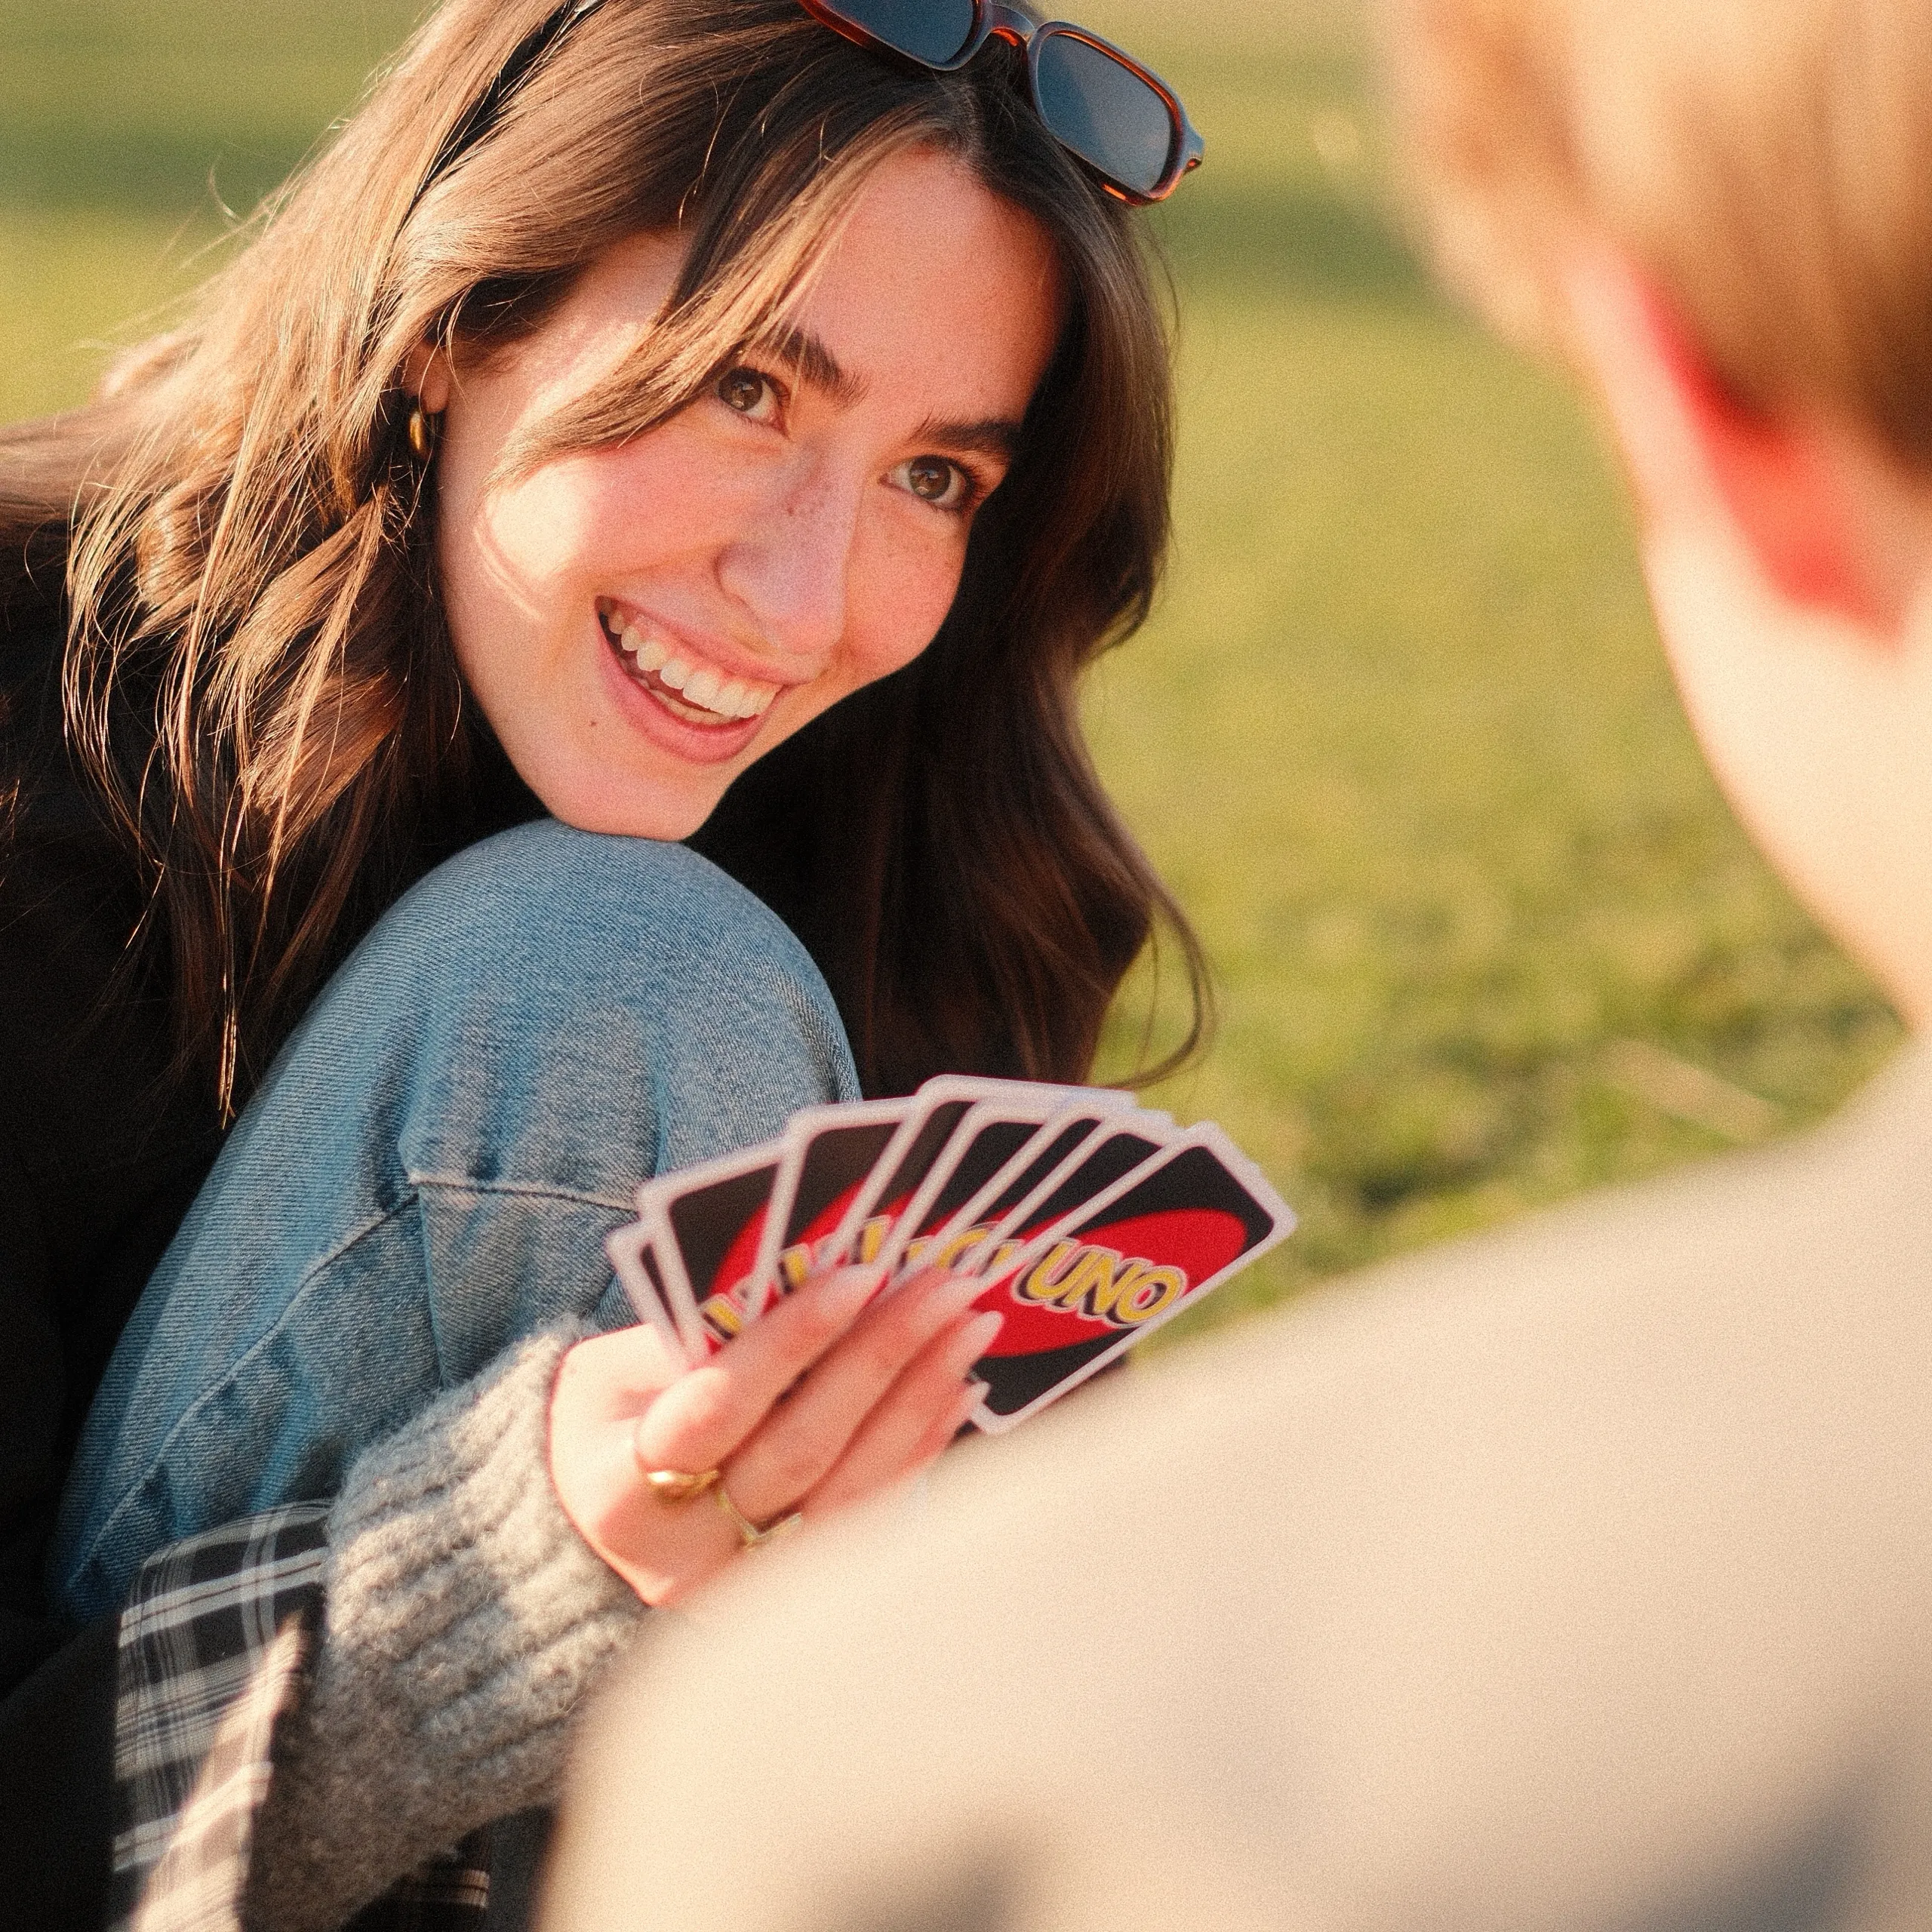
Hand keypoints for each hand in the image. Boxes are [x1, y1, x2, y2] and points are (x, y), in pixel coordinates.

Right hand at [548, 1265, 998, 1605]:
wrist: (594, 1519)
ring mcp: (743, 1585)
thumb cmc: (611, 1417)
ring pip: (850, 1487)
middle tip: (946, 1286)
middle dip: (880, 1356)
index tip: (863, 1274)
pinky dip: (919, 1446)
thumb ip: (701, 1334)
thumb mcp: (619, 1368)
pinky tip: (958, 1386)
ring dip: (919, 1397)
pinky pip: (872, 1512)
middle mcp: (681, 1555)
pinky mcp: (796, 1594)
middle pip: (800, 1448)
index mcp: (618, 1487)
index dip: (794, 1338)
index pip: (720, 1403)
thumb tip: (819, 1273)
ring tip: (970, 1324)